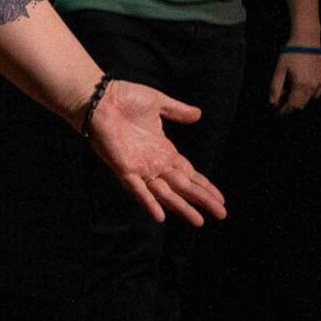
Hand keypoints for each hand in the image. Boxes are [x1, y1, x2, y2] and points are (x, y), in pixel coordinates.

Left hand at [84, 79, 226, 224]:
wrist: (98, 98)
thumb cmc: (124, 99)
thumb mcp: (158, 104)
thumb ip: (177, 111)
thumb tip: (198, 114)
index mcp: (163, 150)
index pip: (189, 173)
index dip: (204, 185)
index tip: (220, 198)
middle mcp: (154, 162)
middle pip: (184, 186)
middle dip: (202, 199)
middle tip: (222, 214)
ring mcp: (140, 167)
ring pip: (166, 192)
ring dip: (182, 207)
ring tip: (200, 222)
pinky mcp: (124, 168)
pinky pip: (138, 189)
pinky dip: (149, 202)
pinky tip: (160, 217)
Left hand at [269, 46, 320, 114]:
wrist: (306, 40)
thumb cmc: (291, 54)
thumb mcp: (279, 70)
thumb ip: (275, 88)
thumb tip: (272, 103)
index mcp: (302, 85)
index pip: (293, 106)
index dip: (284, 112)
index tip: (276, 113)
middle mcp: (314, 86)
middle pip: (301, 105)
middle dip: (289, 107)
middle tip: (278, 103)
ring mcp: (320, 83)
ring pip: (309, 100)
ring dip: (297, 100)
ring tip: (286, 92)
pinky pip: (315, 93)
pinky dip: (305, 94)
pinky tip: (297, 87)